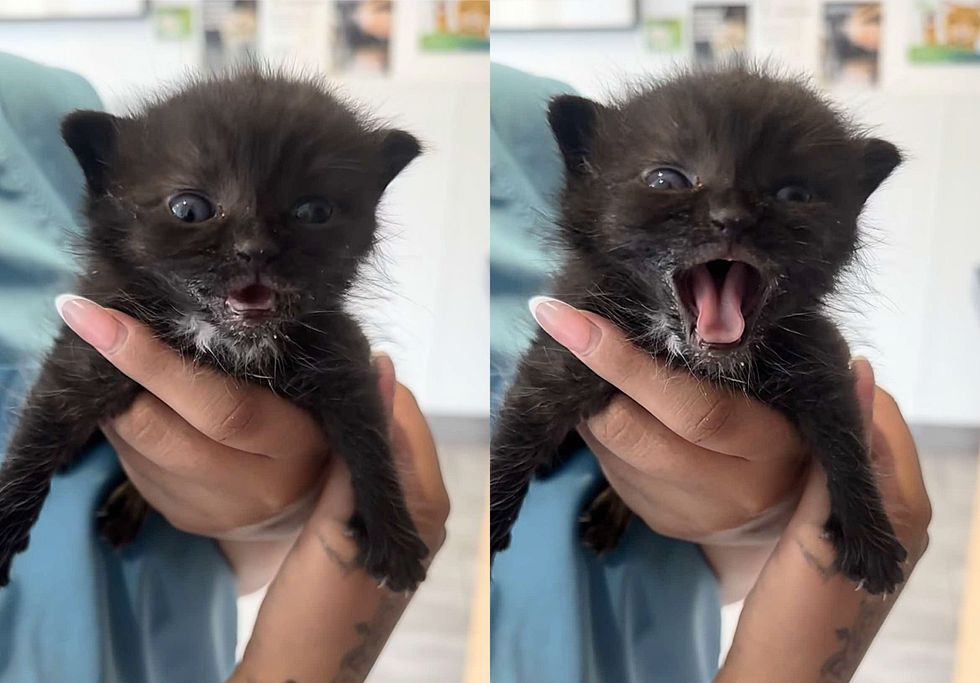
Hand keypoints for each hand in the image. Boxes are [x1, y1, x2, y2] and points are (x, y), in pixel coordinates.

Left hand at [60, 295, 331, 591]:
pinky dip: (123, 422)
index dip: (155, 362)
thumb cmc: (320, 431)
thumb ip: (348, 378)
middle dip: (116, 375)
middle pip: (159, 429)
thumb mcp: (335, 401)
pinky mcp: (177, 516)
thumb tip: (382, 364)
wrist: (305, 511)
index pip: (221, 407)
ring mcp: (207, 509)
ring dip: (115, 396)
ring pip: (134, 446)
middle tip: (94, 323)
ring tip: (120, 355)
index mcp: (293, 448)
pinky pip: (129, 462)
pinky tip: (138, 397)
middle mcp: (248, 487)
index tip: (97, 315)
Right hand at [230, 354, 449, 681]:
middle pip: (405, 437)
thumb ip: (360, 455)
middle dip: (373, 403)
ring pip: (391, 458)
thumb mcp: (334, 524)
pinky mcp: (385, 540)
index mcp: (425, 504)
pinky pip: (380, 482)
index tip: (343, 354)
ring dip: (365, 429)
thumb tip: (381, 377)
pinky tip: (330, 444)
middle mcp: (427, 512)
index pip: (410, 421)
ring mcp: (408, 528)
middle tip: (327, 372)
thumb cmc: (314, 606)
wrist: (302, 675)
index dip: (380, 385)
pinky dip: (360, 458)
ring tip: (324, 397)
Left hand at [530, 298, 805, 544]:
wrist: (787, 503)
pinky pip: (606, 463)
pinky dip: (596, 426)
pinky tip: (608, 401)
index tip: (570, 319)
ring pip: (608, 447)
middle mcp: (726, 488)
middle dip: (588, 379)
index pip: (693, 407)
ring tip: (587, 359)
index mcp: (768, 444)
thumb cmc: (784, 415)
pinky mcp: (655, 519)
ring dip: (586, 401)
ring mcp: (685, 511)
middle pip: (631, 432)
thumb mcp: (778, 383)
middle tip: (564, 328)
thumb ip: (733, 351)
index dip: (625, 362)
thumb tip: (663, 307)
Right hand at [718, 360, 930, 681]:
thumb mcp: (815, 528)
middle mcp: (903, 515)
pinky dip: (825, 463)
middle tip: (786, 388)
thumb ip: (838, 459)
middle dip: (839, 409)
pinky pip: (849, 483)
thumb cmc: (797, 610)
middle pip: (877, 437)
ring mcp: (881, 530)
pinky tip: (790, 455)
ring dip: (829, 434)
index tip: (802, 367)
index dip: (849, 389)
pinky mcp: (857, 540)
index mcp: (904, 508)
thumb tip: (859, 380)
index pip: (885, 420)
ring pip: (860, 459)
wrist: (786, 674)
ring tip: (783, 413)